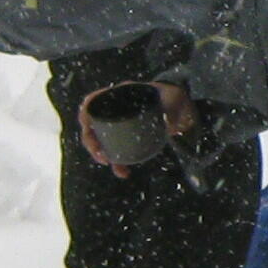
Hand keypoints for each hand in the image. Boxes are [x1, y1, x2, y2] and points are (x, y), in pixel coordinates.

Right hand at [78, 78, 194, 176]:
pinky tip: (124, 173)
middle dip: (91, 141)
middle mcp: (115, 109)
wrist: (181, 108)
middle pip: (92, 124)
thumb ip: (170, 108)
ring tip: (108, 163)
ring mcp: (120, 125)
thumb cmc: (173, 98)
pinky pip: (116, 152)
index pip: (93, 101)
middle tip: (101, 155)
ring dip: (100, 154)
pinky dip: (118, 164)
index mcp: (120, 94)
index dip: (85, 113)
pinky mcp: (128, 139)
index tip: (87, 126)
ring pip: (100, 141)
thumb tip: (168, 122)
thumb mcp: (172, 99)